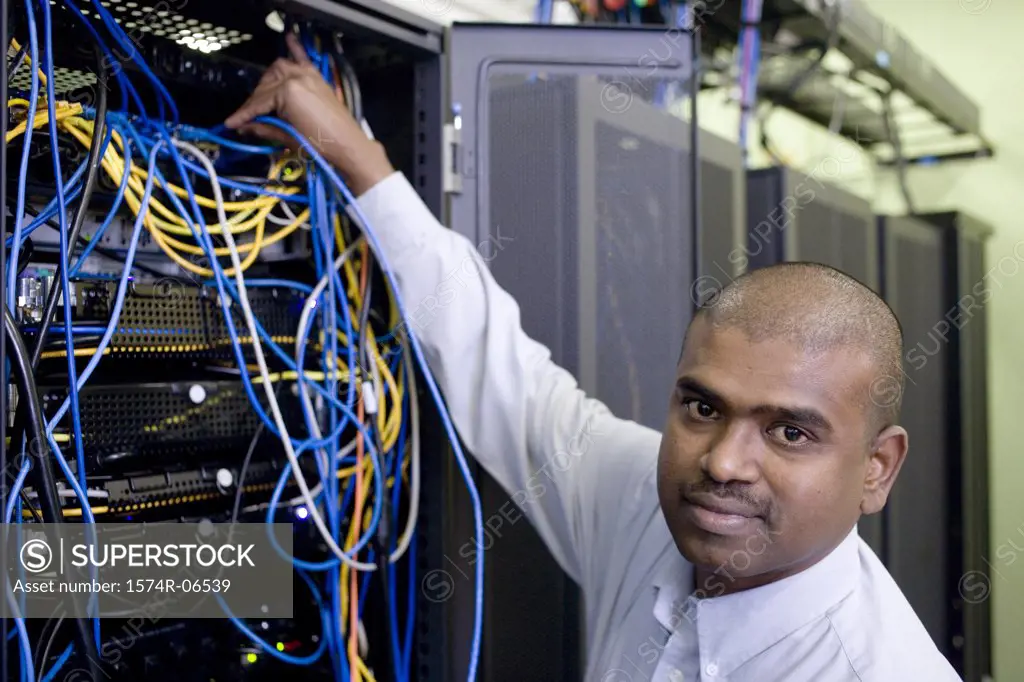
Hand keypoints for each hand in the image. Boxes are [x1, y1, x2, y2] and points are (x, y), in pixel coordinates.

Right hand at [224, 33, 394, 195]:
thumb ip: (264, 128)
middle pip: (266, 86)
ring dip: (267, 82)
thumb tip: (244, 127)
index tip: (230, 123)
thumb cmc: (318, 144)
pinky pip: (303, 58)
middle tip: (248, 117)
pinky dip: (295, 48)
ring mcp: (307, 74)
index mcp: (287, 92)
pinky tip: (288, 37)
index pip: (259, 102)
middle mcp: (296, 77)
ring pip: (278, 70)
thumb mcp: (287, 136)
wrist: (348, 145)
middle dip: (255, 102)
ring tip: (261, 98)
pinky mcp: (317, 77)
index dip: (243, 114)